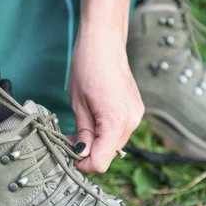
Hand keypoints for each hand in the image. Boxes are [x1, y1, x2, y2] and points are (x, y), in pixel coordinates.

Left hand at [69, 34, 143, 172]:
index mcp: (116, 121)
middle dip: (89, 152)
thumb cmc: (88, 67)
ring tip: (79, 127)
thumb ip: (83, 133)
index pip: (102, 161)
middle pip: (109, 154)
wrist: (105, 41)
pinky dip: (105, 131)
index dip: (84, 164)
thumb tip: (82, 154)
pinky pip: (119, 130)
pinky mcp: (135, 110)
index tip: (69, 156)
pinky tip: (93, 118)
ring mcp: (136, 115)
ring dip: (97, 142)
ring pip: (114, 144)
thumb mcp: (78, 104)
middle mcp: (131, 121)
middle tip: (69, 139)